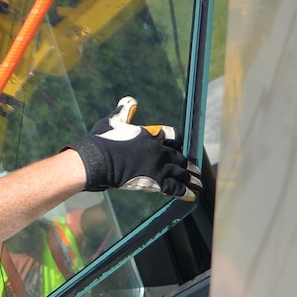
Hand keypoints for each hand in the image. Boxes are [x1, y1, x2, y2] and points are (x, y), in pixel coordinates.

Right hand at [72, 97, 201, 199]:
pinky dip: (185, 192)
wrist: (97, 161)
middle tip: (195, 170)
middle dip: (187, 164)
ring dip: (190, 179)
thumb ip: (124, 111)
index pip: (173, 135)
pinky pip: (175, 187)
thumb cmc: (102, 141)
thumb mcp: (113, 121)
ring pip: (180, 173)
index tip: (180, 147)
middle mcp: (158, 149)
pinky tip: (191, 196)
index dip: (177, 142)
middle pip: (179, 156)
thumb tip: (130, 100)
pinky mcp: (155, 181)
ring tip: (198, 185)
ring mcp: (158, 165)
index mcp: (150, 134)